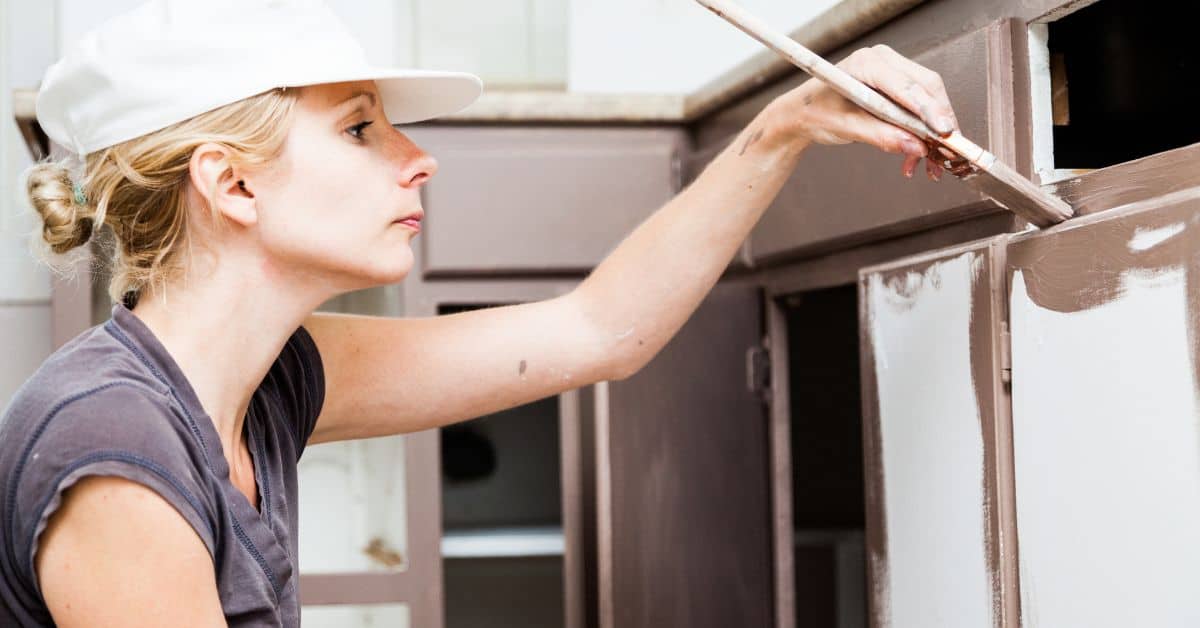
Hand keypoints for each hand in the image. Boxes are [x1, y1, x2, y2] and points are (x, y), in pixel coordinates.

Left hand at [770, 44, 960, 180]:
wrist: (803, 113)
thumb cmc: (816, 112)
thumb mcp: (846, 127)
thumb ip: (881, 136)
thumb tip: (916, 147)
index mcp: (868, 63)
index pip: (908, 86)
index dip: (929, 110)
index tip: (945, 132)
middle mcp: (885, 61)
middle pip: (927, 88)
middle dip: (939, 122)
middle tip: (946, 152)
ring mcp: (893, 71)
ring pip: (929, 98)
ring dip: (933, 132)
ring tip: (931, 164)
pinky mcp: (897, 86)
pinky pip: (920, 106)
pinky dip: (923, 132)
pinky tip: (916, 156)